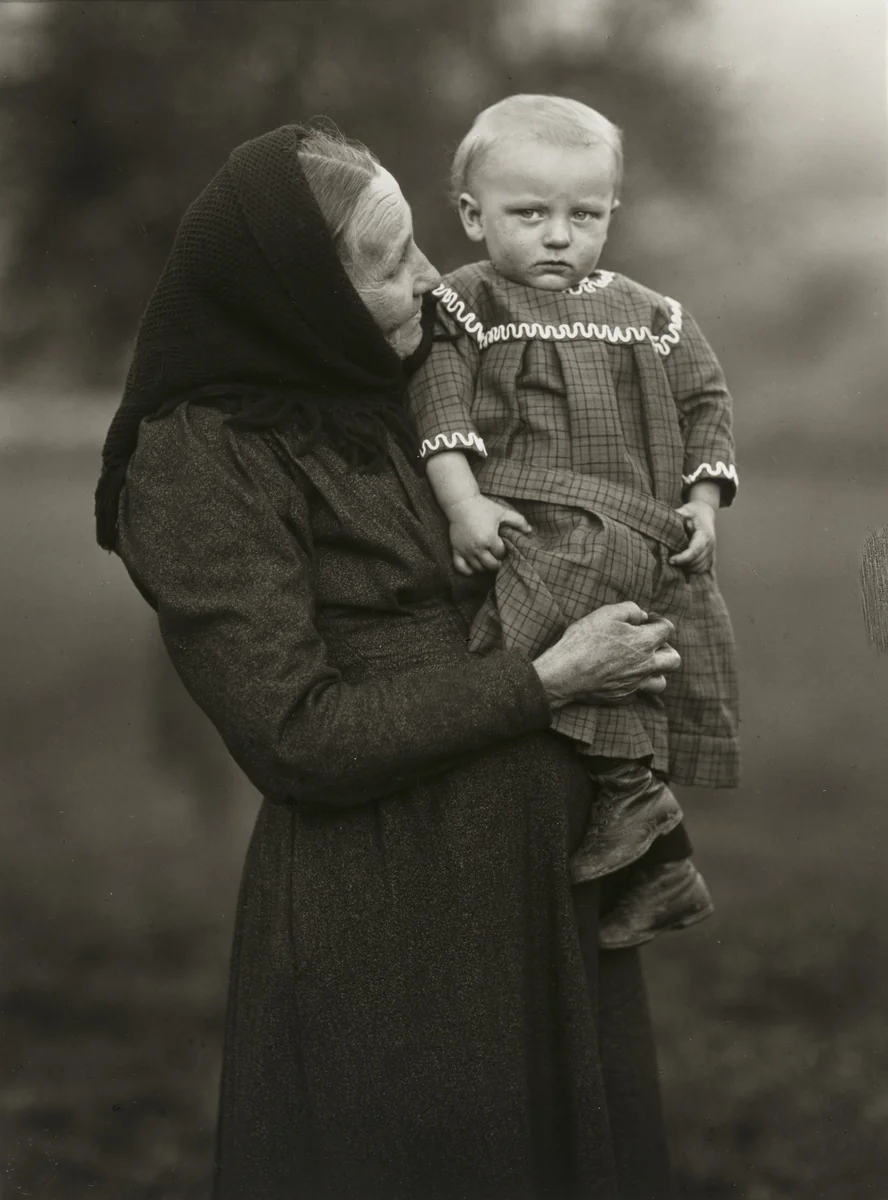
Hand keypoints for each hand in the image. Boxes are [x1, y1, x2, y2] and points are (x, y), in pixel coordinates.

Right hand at [448, 496, 531, 575]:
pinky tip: (474, 565)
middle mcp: (477, 548)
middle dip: (497, 562)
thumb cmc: (483, 507)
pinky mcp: (456, 550)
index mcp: (489, 539)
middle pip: (491, 565)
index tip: (503, 545)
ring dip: (485, 565)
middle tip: (498, 556)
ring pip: (478, 568)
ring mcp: (466, 550)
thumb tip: (530, 531)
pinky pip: (461, 568)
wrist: (461, 503)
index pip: (500, 554)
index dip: (504, 550)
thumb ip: (518, 521)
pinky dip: (468, 570)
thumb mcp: (503, 512)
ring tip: (488, 558)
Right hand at [532, 602, 679, 708]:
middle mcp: (646, 665)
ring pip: (661, 682)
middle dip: (666, 649)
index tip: (647, 621)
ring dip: (655, 672)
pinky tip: (622, 678)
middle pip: (673, 660)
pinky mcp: (623, 698)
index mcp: (644, 642)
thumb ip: (630, 610)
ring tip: (641, 665)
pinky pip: (638, 693)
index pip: (668, 629)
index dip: (659, 621)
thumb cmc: (584, 641)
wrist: (565, 673)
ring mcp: (636, 684)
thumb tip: (642, 616)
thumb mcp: (606, 613)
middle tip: (649, 644)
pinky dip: (635, 686)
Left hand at [670, 500, 715, 572]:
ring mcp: (712, 552)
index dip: (682, 558)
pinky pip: (704, 569)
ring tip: (676, 561)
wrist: (705, 513)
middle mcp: (710, 545)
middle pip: (696, 562)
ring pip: (700, 568)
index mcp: (704, 535)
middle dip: (682, 564)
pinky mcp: (711, 556)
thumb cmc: (693, 512)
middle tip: (669, 560)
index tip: (670, 560)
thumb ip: (678, 514)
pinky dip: (694, 570)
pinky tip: (684, 565)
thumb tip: (668, 518)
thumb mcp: (686, 510)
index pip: (694, 551)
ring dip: (687, 567)